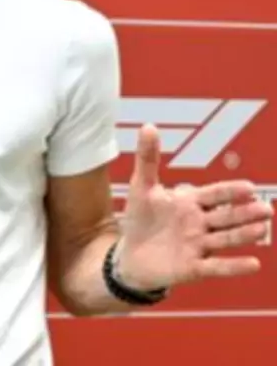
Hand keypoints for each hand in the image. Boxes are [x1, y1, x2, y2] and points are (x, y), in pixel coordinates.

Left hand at [114, 123, 272, 291]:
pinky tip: (253, 264)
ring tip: (262, 229)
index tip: (249, 188)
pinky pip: (216, 267)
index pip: (215, 194)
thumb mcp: (141, 185)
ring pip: (226, 239)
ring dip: (244, 234)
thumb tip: (149, 126)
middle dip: (246, 212)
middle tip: (266, 209)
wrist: (131, 254)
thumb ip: (147, 158)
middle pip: (227, 216)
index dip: (231, 191)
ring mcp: (198, 245)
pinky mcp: (193, 267)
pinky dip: (233, 266)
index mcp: (189, 202)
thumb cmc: (141, 218)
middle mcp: (199, 223)